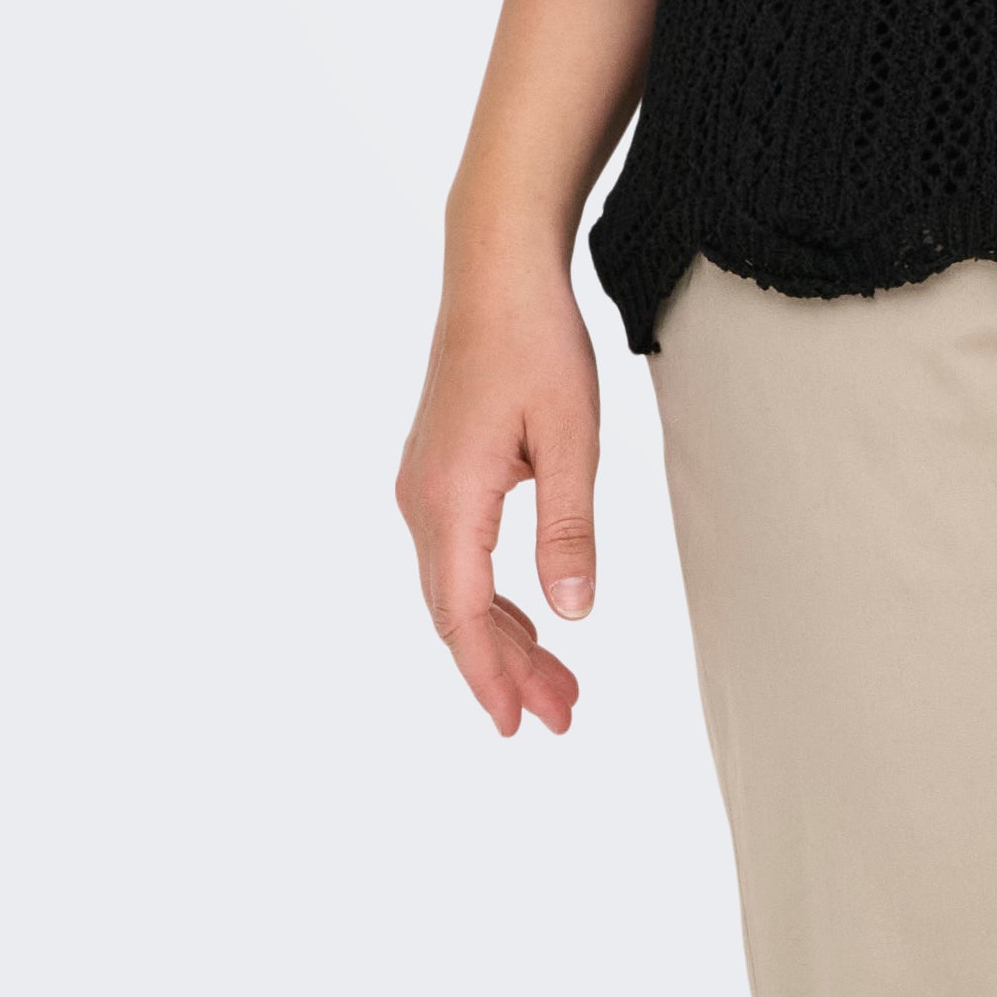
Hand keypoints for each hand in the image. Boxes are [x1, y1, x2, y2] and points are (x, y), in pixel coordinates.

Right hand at [395, 246, 602, 735]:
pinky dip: (491, 597)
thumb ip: (567, 528)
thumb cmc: (537, 343)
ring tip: (557, 683)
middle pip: (458, 613)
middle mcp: (422, 501)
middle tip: (561, 716)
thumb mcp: (571, 436)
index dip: (491, 676)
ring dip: (503, 637)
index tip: (518, 725)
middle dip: (507, 669)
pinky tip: (530, 617)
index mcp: (450, 499)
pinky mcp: (437, 473)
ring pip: (457, 589)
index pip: (464, 616)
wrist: (497, 271)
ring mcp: (424, 486)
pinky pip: (457, 558)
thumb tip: (574, 615)